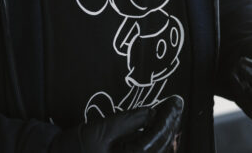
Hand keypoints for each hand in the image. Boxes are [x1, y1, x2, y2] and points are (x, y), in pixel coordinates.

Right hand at [49, 97, 182, 152]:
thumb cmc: (74, 147)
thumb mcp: (101, 130)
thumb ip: (128, 122)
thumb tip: (152, 112)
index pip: (155, 141)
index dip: (167, 120)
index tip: (175, 102)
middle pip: (160, 149)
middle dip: (170, 125)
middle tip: (177, 105)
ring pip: (155, 152)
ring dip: (164, 133)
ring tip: (171, 114)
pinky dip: (154, 140)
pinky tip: (157, 127)